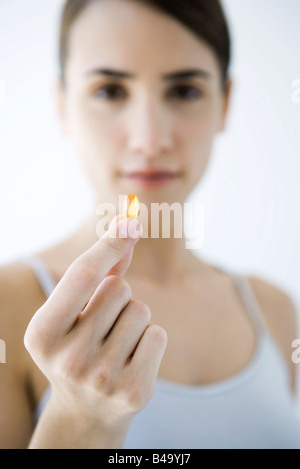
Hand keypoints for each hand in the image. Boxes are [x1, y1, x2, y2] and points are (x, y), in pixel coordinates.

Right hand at [24, 215, 167, 447]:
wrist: (86, 410)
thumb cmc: (78, 345)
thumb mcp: (74, 312)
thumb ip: (100, 270)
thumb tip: (128, 226)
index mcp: (43, 332)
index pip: (84, 274)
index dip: (109, 244)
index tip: (131, 221)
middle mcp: (68, 357)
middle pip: (119, 289)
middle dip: (118, 297)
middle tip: (102, 326)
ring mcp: (101, 378)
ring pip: (141, 311)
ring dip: (134, 319)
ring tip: (116, 344)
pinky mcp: (133, 391)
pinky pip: (157, 335)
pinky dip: (149, 340)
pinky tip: (131, 360)